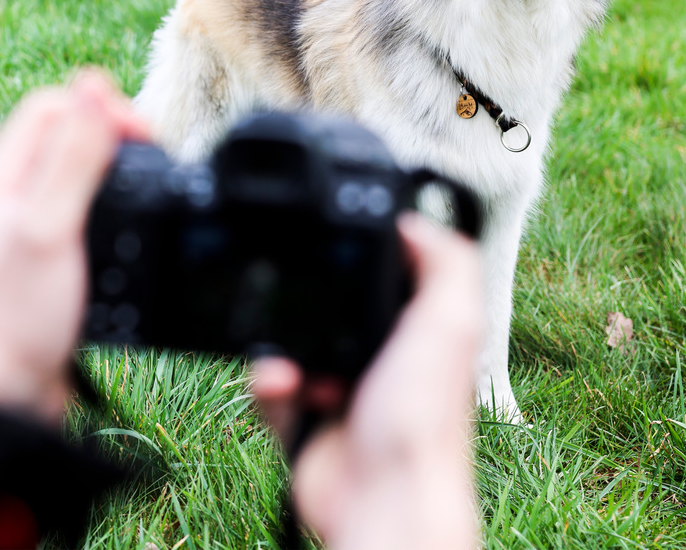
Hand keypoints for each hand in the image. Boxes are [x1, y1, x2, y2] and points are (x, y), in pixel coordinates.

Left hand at [0, 71, 148, 424]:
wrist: (2, 395)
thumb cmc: (17, 318)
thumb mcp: (49, 228)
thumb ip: (71, 158)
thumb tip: (92, 90)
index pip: (51, 105)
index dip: (100, 107)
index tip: (140, 133)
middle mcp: (6, 194)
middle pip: (64, 132)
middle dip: (111, 131)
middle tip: (151, 154)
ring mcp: (22, 225)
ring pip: (74, 169)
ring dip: (111, 164)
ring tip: (146, 177)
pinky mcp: (43, 256)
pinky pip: (79, 207)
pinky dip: (108, 202)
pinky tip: (127, 220)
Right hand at [252, 214, 482, 549]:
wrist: (382, 498)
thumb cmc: (423, 424)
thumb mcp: (450, 323)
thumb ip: (445, 263)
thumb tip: (414, 219)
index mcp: (416, 332)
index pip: (384, 275)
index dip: (361, 258)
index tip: (334, 242)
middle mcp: (380, 358)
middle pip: (326, 304)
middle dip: (302, 302)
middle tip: (298, 304)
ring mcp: (339, 388)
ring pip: (288, 342)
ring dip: (279, 348)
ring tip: (291, 366)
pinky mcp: (303, 418)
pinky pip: (267, 383)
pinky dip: (266, 383)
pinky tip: (282, 387)